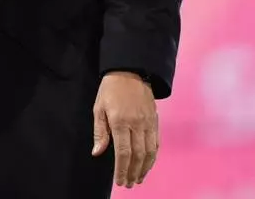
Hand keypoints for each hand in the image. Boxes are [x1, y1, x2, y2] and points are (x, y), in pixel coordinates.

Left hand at [92, 71, 158, 187]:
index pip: (122, 152)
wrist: (131, 71)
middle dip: (133, 172)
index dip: (121, 169)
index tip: (119, 181)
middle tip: (129, 184)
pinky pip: (156, 143)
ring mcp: (148, 122)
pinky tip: (147, 164)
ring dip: (144, 168)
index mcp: (120, 121)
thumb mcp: (99, 107)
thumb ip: (100, 132)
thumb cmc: (110, 89)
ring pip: (149, 152)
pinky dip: (153, 157)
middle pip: (137, 155)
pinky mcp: (155, 120)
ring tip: (138, 178)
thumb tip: (97, 152)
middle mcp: (136, 124)